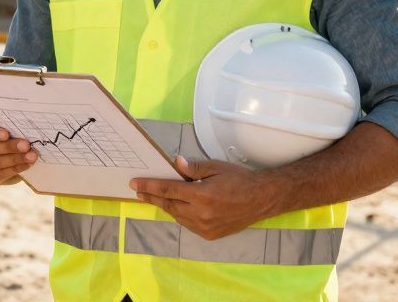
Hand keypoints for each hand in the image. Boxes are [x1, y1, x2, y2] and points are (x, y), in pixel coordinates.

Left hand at [129, 156, 282, 240]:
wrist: (262, 199)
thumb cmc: (239, 180)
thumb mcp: (215, 167)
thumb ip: (192, 168)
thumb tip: (174, 163)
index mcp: (201, 195)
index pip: (167, 190)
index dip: (149, 187)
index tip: (135, 184)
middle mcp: (200, 214)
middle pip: (169, 205)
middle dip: (152, 197)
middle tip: (138, 191)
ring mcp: (205, 227)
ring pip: (177, 216)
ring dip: (165, 206)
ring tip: (154, 198)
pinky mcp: (210, 235)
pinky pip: (188, 224)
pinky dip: (180, 215)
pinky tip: (176, 207)